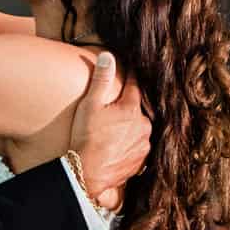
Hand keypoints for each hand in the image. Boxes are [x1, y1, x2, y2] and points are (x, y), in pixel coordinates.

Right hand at [68, 55, 150, 210]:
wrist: (86, 173)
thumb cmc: (85, 137)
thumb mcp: (90, 105)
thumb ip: (101, 79)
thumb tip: (108, 56)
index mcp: (132, 109)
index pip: (134, 86)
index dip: (130, 78)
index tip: (129, 71)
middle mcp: (143, 126)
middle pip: (137, 111)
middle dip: (127, 109)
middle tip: (114, 111)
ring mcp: (143, 145)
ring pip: (139, 130)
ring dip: (129, 129)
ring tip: (114, 132)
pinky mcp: (140, 162)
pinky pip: (137, 148)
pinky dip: (129, 146)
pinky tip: (117, 147)